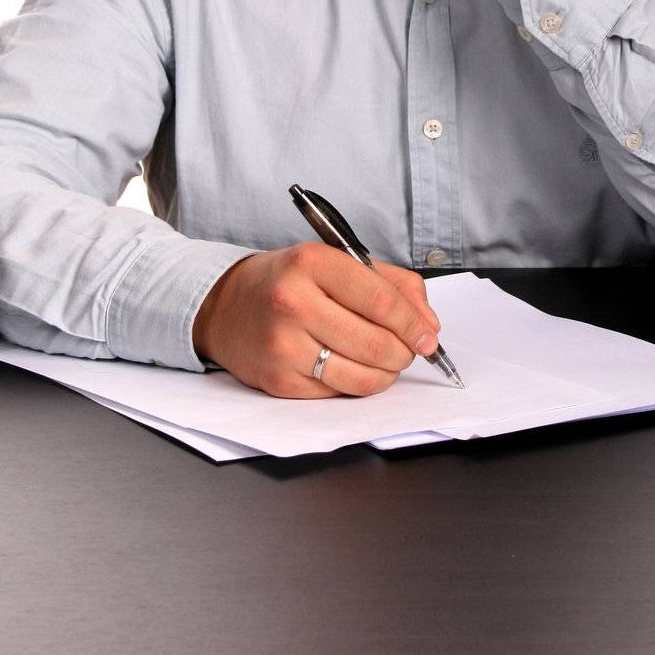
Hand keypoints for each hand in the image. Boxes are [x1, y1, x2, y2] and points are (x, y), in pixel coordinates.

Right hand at [192, 243, 442, 398]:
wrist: (226, 306)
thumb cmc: (287, 281)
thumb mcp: (335, 261)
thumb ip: (389, 283)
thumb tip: (427, 322)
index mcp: (312, 263)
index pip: (380, 300)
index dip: (413, 323)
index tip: (429, 335)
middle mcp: (294, 302)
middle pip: (375, 342)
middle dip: (404, 352)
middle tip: (410, 350)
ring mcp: (284, 345)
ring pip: (360, 376)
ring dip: (386, 374)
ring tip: (387, 361)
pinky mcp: (278, 381)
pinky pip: (337, 392)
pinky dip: (356, 384)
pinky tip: (352, 367)